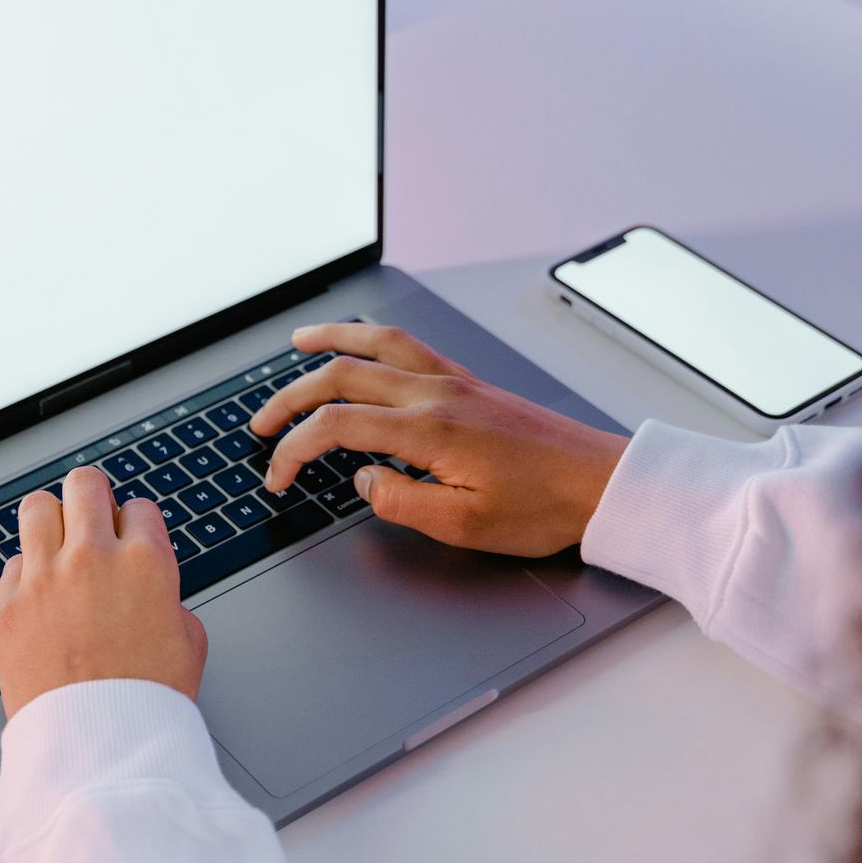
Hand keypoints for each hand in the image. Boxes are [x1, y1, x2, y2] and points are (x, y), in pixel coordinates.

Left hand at [0, 467, 207, 719]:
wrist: (99, 746)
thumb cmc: (147, 701)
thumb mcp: (189, 642)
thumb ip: (169, 598)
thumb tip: (152, 590)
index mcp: (146, 561)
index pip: (139, 507)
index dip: (137, 527)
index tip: (131, 544)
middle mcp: (92, 558)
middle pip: (84, 483)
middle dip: (92, 499)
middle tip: (92, 522)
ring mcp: (45, 579)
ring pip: (37, 506)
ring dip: (51, 521)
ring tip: (58, 545)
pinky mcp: (8, 606)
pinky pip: (12, 563)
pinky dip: (27, 573)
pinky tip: (41, 595)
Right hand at [250, 322, 627, 557]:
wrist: (600, 483)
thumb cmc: (541, 507)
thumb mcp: (463, 524)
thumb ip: (399, 501)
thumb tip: (361, 479)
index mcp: (427, 429)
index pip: (335, 426)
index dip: (293, 450)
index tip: (277, 478)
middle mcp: (434, 393)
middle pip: (341, 375)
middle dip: (289, 397)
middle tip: (260, 423)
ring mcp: (452, 381)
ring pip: (375, 343)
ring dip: (329, 341)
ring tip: (297, 342)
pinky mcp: (468, 382)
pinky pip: (408, 344)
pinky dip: (371, 338)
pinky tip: (363, 344)